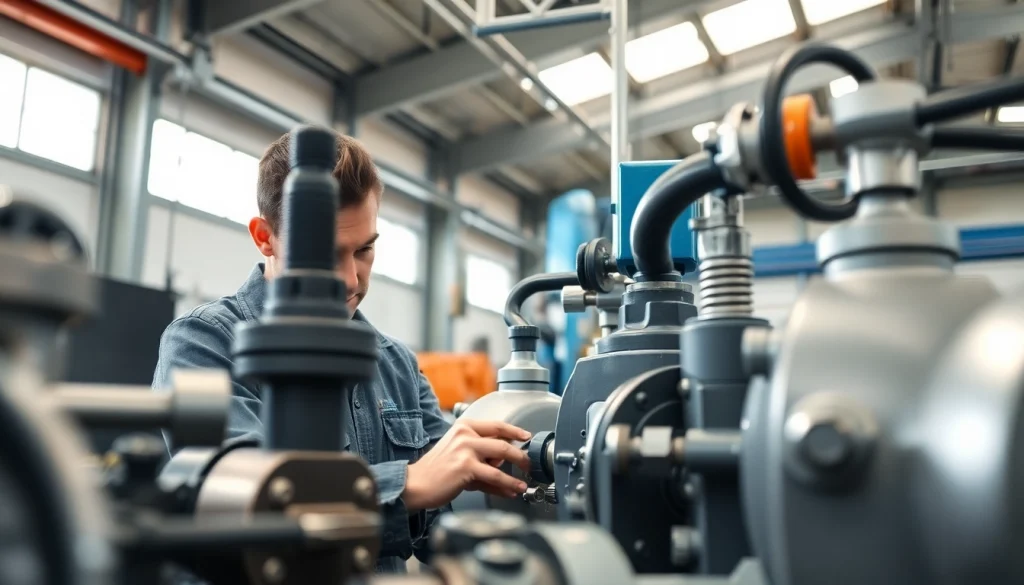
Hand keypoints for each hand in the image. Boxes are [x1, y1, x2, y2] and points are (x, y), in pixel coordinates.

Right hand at [402, 419, 531, 510]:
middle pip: (502, 442)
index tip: (525, 436)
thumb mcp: (459, 454)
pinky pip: (494, 476)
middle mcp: (465, 434)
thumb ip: (481, 457)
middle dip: (520, 455)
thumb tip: (503, 464)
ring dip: (516, 472)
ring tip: (523, 482)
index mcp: (464, 427)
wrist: (416, 484)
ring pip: (502, 458)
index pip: (496, 425)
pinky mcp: (466, 468)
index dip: (514, 431)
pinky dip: (506, 485)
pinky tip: (512, 490)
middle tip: (528, 464)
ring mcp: (466, 450)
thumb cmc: (435, 470)